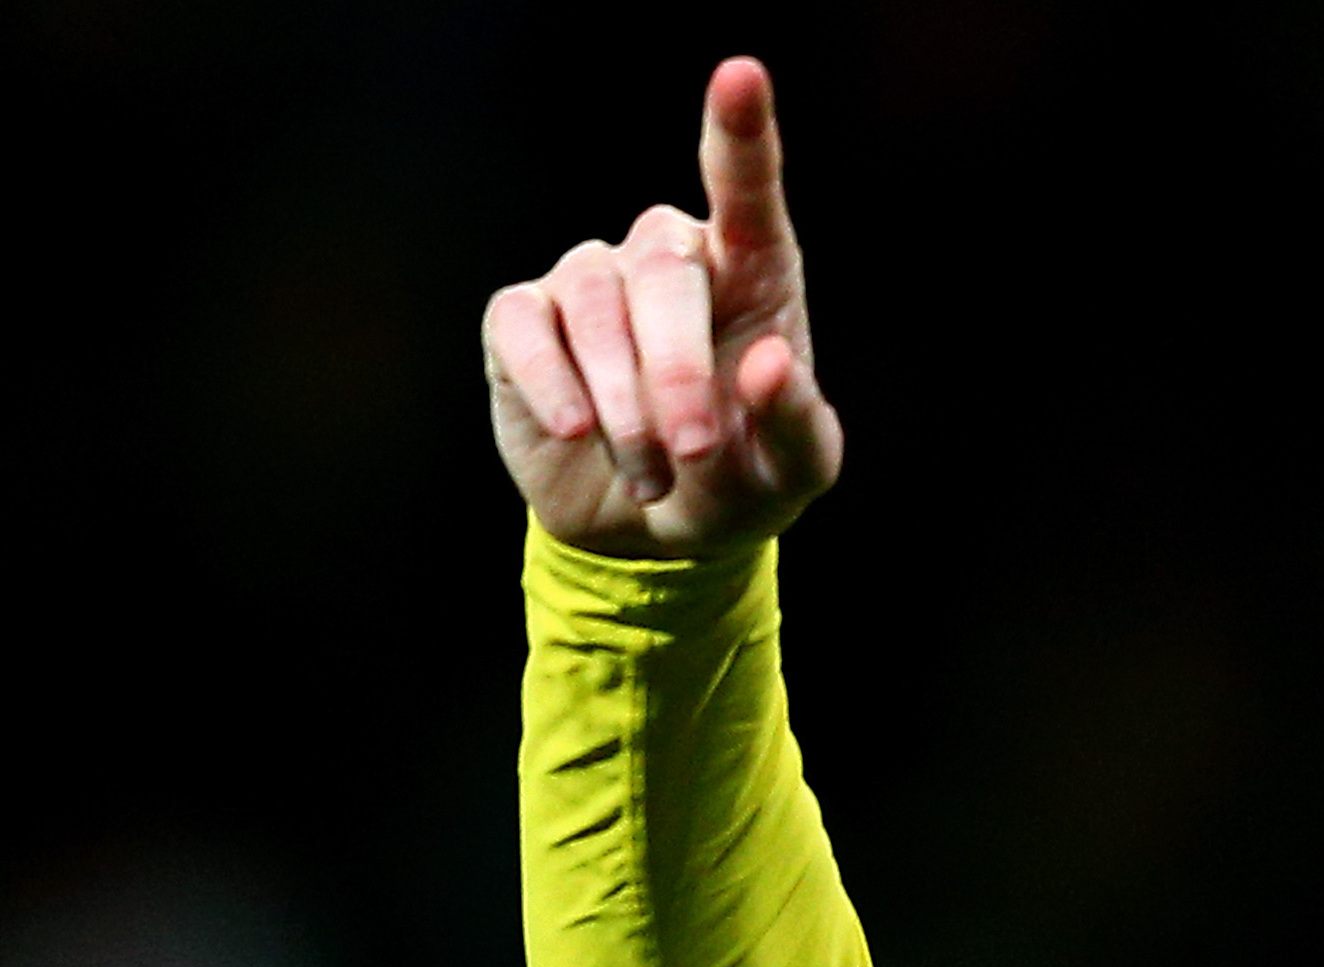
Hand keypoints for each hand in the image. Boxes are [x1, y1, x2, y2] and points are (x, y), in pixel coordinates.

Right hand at [482, 56, 842, 554]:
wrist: (656, 534)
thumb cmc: (740, 480)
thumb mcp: (794, 474)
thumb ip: (798, 424)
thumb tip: (768, 363)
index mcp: (750, 273)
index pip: (747, 192)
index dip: (741, 133)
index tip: (742, 75)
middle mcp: (667, 258)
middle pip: (665, 270)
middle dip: (677, 369)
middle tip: (690, 450)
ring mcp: (590, 281)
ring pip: (597, 304)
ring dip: (625, 404)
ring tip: (651, 473)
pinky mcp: (524, 318)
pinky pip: (526, 327)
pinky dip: (553, 385)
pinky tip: (576, 432)